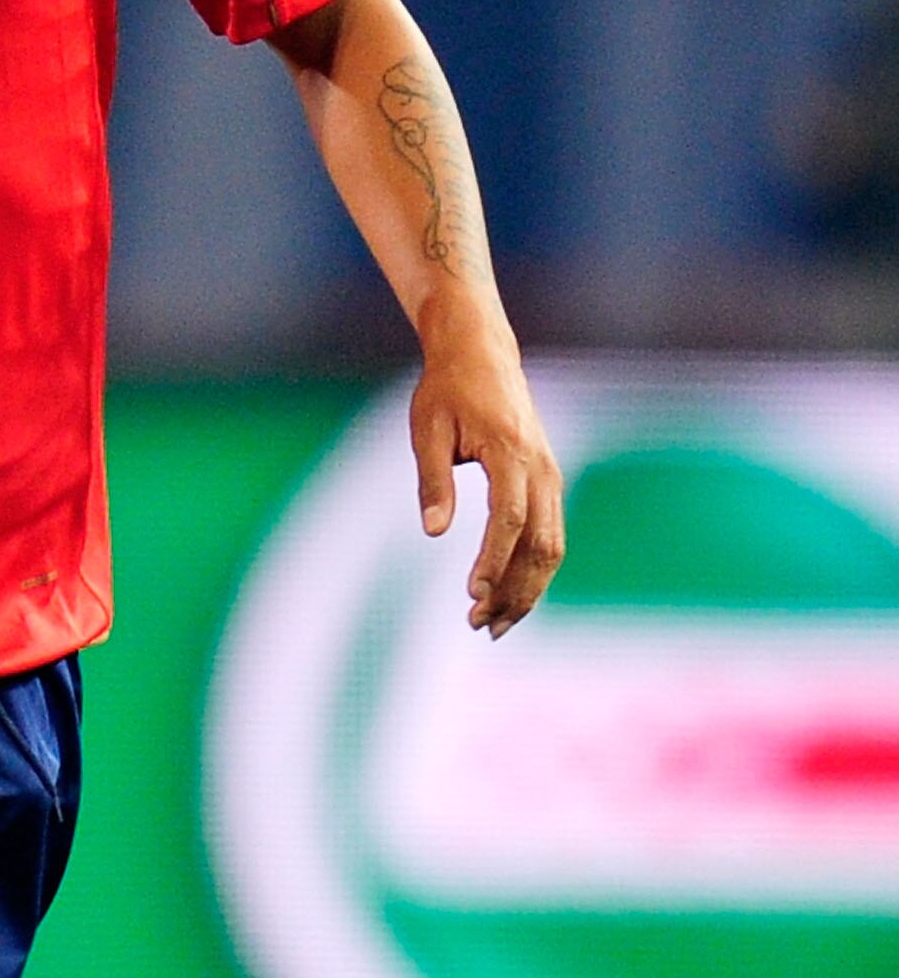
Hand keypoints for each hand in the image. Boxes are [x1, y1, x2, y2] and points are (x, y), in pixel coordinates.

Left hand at [408, 320, 565, 636]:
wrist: (481, 352)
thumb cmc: (447, 389)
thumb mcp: (427, 430)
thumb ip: (432, 481)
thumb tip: (432, 531)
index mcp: (510, 453)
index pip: (508, 519)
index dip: (492, 560)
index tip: (470, 594)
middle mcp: (541, 468)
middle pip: (539, 544)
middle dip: (513, 591)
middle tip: (479, 625)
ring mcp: (551, 475)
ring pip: (551, 546)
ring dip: (526, 589)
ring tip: (491, 623)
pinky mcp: (548, 480)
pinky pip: (549, 535)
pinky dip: (532, 570)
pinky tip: (506, 595)